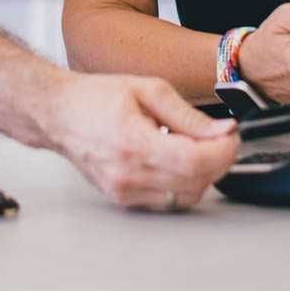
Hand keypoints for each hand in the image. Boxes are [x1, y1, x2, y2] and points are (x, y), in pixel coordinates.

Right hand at [42, 72, 239, 211]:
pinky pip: (167, 201)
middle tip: (220, 139)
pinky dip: (181, 183)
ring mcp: (124, 191)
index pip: (193, 162)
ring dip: (201, 175)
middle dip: (218, 162)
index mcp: (133, 143)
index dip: (222, 152)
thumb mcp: (147, 90)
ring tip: (194, 148)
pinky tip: (174, 160)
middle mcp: (127, 174)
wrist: (59, 114)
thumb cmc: (95, 97)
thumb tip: (221, 131)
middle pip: (194, 183)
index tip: (230, 136)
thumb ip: (187, 114)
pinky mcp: (123, 199)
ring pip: (184, 197)